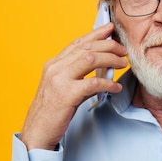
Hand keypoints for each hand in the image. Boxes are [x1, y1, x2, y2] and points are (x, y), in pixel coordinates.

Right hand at [20, 23, 127, 149]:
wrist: (37, 131)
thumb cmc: (51, 112)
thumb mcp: (62, 88)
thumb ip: (78, 76)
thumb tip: (102, 71)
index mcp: (54, 64)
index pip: (78, 43)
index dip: (96, 34)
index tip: (110, 29)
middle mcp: (55, 68)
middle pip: (86, 48)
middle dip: (108, 46)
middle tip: (123, 51)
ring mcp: (60, 80)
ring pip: (90, 59)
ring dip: (110, 60)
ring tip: (122, 64)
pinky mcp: (66, 95)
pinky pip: (93, 84)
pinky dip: (108, 84)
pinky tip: (116, 87)